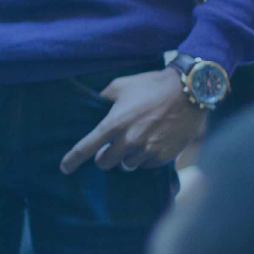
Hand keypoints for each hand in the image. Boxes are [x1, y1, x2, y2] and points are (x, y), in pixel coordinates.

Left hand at [61, 70, 205, 174]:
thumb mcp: (122, 85)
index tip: (64, 168)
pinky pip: (147, 165)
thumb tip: (96, 104)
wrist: (188, 91)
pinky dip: (145, 157)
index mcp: (114, 123)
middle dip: (104, 157)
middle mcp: (129, 141)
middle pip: (105, 163)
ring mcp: (147, 150)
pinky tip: (152, 141)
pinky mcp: (163, 157)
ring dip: (126, 156)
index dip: (73, 159)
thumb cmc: (152, 85)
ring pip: (127, 165)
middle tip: (110, 147)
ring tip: (136, 139)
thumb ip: (105, 97)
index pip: (87, 147)